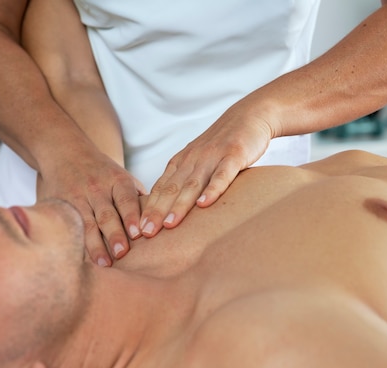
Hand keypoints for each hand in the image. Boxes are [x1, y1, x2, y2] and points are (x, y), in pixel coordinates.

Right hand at [37, 152, 145, 266]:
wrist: (65, 153)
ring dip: (96, 245)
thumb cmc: (102, 172)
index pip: (126, 199)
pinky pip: (71, 227)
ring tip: (104, 263)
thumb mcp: (122, 177)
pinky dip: (77, 242)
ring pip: (87, 224)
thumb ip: (137, 198)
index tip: (139, 233)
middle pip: (107, 214)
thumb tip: (159, 221)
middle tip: (123, 253)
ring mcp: (78, 198)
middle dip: (115, 234)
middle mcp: (97, 189)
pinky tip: (82, 259)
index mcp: (117, 181)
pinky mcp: (62, 207)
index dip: (132, 216)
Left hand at [139, 108, 272, 236]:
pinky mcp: (233, 155)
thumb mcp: (199, 160)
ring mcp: (212, 157)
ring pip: (192, 184)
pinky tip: (204, 204)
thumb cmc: (223, 144)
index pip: (161, 188)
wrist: (249, 115)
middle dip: (157, 212)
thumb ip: (186, 180)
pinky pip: (221, 175)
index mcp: (182, 162)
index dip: (148, 209)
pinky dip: (212, 189)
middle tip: (145, 233)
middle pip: (171, 189)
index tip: (137, 230)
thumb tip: (171, 209)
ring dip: (180, 205)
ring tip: (169, 224)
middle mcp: (192, 159)